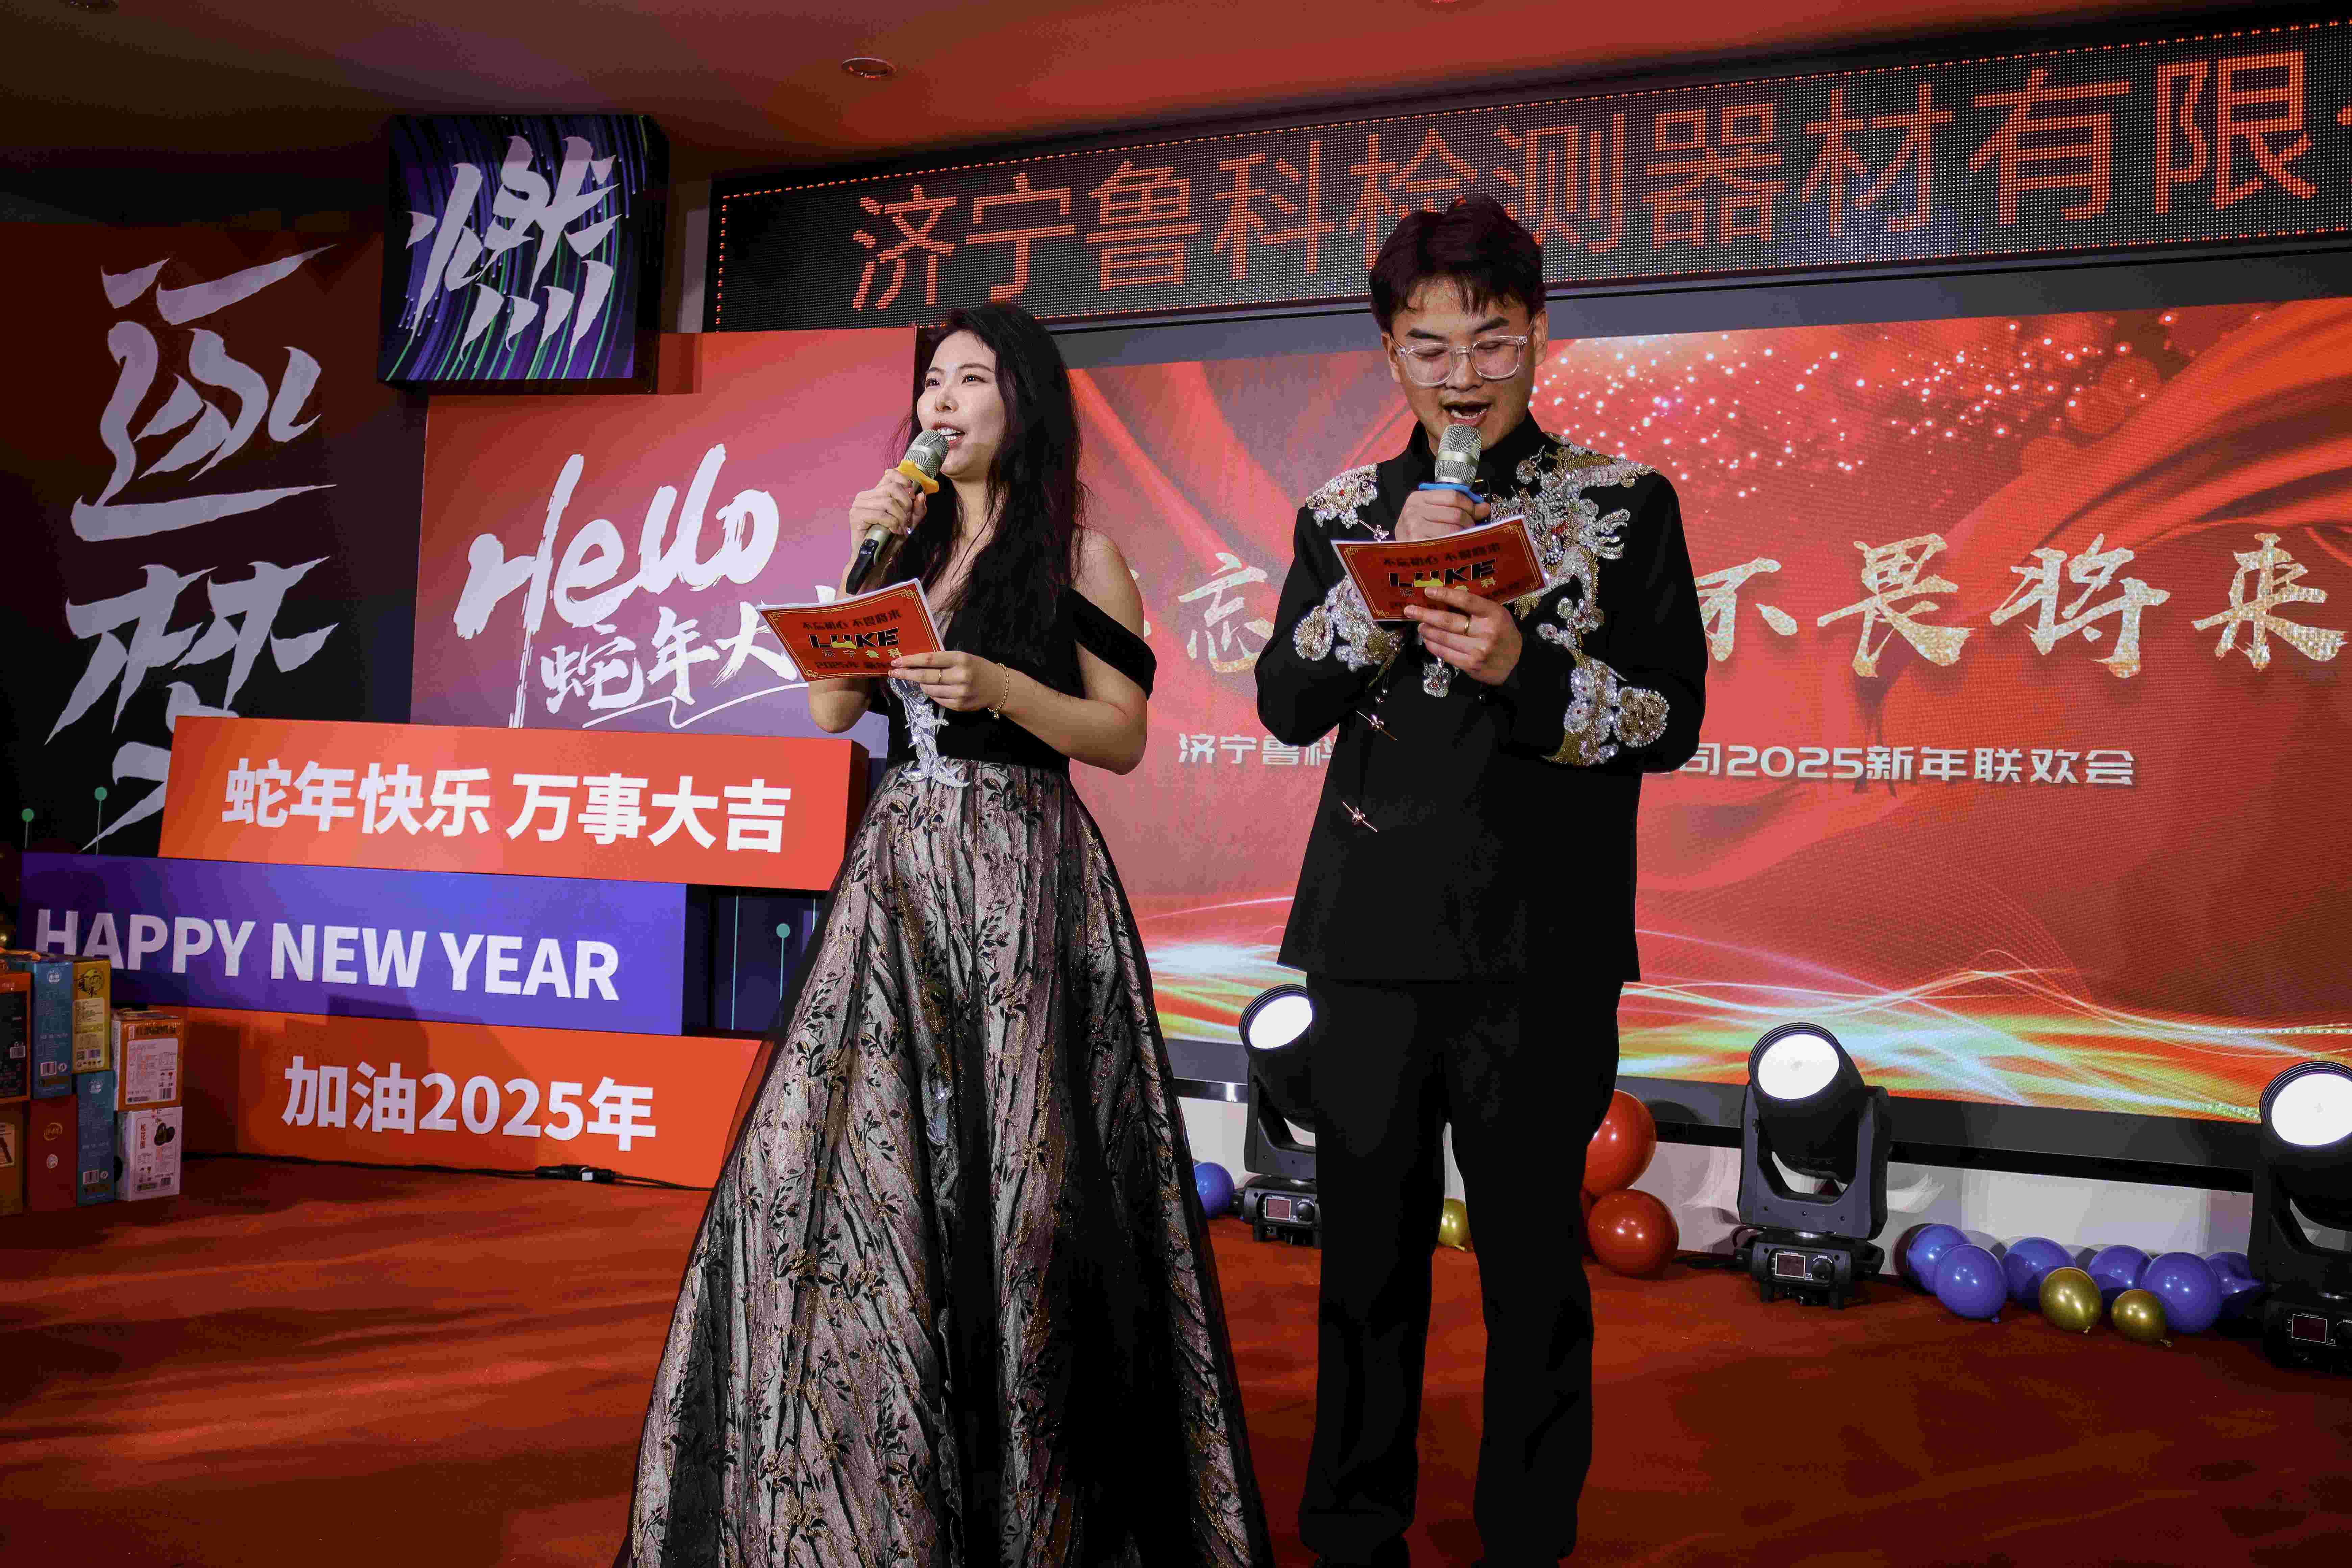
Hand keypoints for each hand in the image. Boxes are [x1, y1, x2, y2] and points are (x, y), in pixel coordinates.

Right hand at [846, 469, 927, 572]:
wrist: (874, 559)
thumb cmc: (889, 539)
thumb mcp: (908, 522)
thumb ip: (917, 509)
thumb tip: (921, 495)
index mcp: (876, 493)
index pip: (890, 475)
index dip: (904, 481)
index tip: (912, 495)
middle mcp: (865, 496)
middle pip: (892, 488)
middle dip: (906, 504)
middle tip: (907, 519)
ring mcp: (858, 505)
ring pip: (888, 502)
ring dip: (900, 517)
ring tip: (900, 528)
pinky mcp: (856, 516)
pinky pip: (880, 514)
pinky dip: (892, 523)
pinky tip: (894, 531)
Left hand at [890, 650, 1004, 712]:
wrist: (998, 687)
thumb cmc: (977, 668)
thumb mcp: (962, 657)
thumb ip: (942, 659)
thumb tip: (914, 662)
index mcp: (960, 659)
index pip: (929, 659)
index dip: (910, 661)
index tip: (896, 661)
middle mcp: (960, 676)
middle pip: (925, 676)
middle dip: (907, 674)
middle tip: (894, 673)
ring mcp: (959, 693)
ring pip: (928, 690)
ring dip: (921, 684)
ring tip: (921, 680)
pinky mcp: (959, 706)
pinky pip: (936, 699)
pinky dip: (932, 693)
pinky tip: (935, 689)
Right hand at [1394, 488, 1488, 542]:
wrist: (1397, 554)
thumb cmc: (1417, 532)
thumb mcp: (1431, 513)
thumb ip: (1456, 507)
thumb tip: (1484, 507)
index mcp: (1418, 498)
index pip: (1452, 496)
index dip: (1469, 505)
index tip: (1476, 512)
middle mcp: (1413, 510)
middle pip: (1455, 513)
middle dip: (1469, 522)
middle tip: (1471, 530)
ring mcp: (1414, 526)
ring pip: (1453, 529)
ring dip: (1464, 535)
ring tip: (1463, 539)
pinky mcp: (1417, 543)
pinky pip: (1447, 542)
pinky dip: (1456, 545)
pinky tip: (1456, 547)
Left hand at [1405, 583, 1521, 684]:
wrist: (1516, 662)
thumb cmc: (1503, 633)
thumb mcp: (1496, 615)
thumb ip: (1476, 608)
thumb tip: (1444, 600)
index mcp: (1493, 614)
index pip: (1466, 601)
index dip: (1445, 594)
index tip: (1428, 591)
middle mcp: (1486, 631)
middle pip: (1448, 621)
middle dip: (1425, 615)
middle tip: (1410, 610)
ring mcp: (1478, 649)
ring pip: (1444, 638)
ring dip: (1427, 631)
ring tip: (1419, 626)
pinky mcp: (1471, 665)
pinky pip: (1446, 653)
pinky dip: (1433, 645)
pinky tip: (1427, 640)